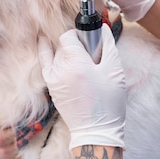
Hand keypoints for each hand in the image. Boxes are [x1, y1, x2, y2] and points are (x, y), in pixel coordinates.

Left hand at [38, 25, 125, 148]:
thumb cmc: (108, 102)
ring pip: (55, 55)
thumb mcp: (114, 71)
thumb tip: (101, 28)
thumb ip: (108, 45)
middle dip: (75, 46)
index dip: (79, 35)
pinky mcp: (50, 87)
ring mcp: (52, 79)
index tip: (89, 41)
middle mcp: (59, 69)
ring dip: (65, 53)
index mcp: (75, 63)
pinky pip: (45, 64)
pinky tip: (46, 45)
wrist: (96, 130)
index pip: (68, 36)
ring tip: (80, 63)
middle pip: (62, 45)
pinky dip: (47, 54)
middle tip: (90, 56)